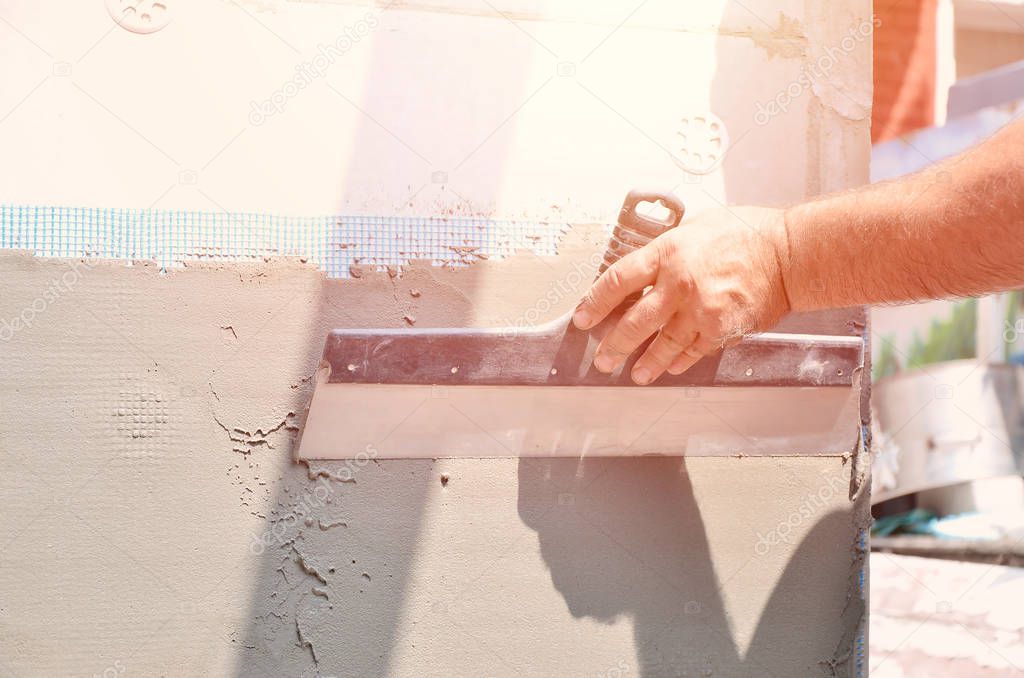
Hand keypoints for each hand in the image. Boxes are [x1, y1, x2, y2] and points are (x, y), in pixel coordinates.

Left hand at [572, 206, 790, 383]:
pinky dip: (681, 361)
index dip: (595, 302)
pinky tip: (671, 368)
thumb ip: (668, 250)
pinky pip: (695, 350)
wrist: (789, 253)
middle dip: (614, 344)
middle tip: (603, 360)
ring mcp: (700, 310)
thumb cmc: (746, 233)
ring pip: (663, 343)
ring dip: (647, 362)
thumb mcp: (696, 227)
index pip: (618, 280)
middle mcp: (678, 284)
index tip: (583, 318)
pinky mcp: (721, 328)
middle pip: (634, 321)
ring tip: (635, 374)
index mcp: (667, 253)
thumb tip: (646, 267)